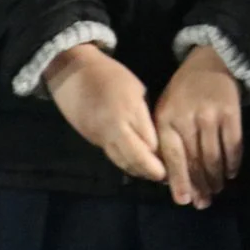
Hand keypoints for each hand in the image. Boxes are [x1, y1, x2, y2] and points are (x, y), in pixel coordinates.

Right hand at [45, 44, 166, 180]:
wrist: (73, 72)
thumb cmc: (110, 75)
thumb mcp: (136, 88)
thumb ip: (144, 115)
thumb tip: (155, 138)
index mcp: (131, 110)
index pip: (151, 141)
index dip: (163, 153)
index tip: (175, 159)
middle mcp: (116, 127)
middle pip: (137, 158)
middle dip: (152, 170)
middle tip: (164, 176)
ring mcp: (102, 136)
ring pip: (122, 162)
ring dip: (138, 171)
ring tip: (152, 175)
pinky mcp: (92, 140)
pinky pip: (112, 156)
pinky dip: (125, 163)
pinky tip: (135, 165)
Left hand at [154, 45, 243, 207]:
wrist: (210, 62)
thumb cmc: (183, 92)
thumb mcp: (165, 110)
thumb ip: (165, 140)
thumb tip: (169, 178)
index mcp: (166, 119)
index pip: (172, 157)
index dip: (178, 181)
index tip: (183, 200)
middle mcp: (188, 118)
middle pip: (194, 160)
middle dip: (199, 185)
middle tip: (204, 203)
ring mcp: (210, 115)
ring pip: (214, 157)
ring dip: (216, 178)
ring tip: (217, 190)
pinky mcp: (230, 112)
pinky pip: (233, 145)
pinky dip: (233, 162)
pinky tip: (231, 173)